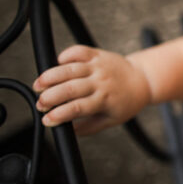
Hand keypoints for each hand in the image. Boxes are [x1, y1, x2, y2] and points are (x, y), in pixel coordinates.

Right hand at [33, 45, 150, 134]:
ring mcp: (98, 67)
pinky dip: (65, 55)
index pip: (77, 108)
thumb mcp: (111, 120)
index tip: (46, 119)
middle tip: (40, 104)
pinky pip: (78, 51)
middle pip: (70, 88)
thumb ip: (89, 128)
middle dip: (49, 97)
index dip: (59, 114)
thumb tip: (66, 132)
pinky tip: (57, 64)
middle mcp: (101, 82)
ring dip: (50, 77)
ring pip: (70, 69)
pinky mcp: (97, 55)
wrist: (142, 80)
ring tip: (38, 86)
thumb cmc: (125, 103)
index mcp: (104, 100)